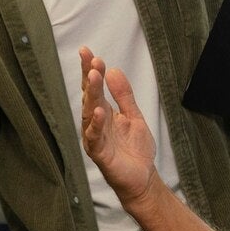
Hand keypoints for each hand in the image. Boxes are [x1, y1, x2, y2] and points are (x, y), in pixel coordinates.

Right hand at [79, 47, 156, 206]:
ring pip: (89, 113)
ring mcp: (95, 138)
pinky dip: (95, 124)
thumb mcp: (134, 116)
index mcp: (103, 113)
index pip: (94, 88)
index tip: (87, 52)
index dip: (90, 70)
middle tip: (91, 59)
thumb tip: (114, 70)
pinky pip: (94, 137)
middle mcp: (95, 123)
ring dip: (91, 94)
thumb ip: (124, 95)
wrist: (142, 178)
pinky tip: (98, 111)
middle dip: (89, 77)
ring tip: (93, 76)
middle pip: (89, 96)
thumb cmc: (135, 150)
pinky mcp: (99, 154)